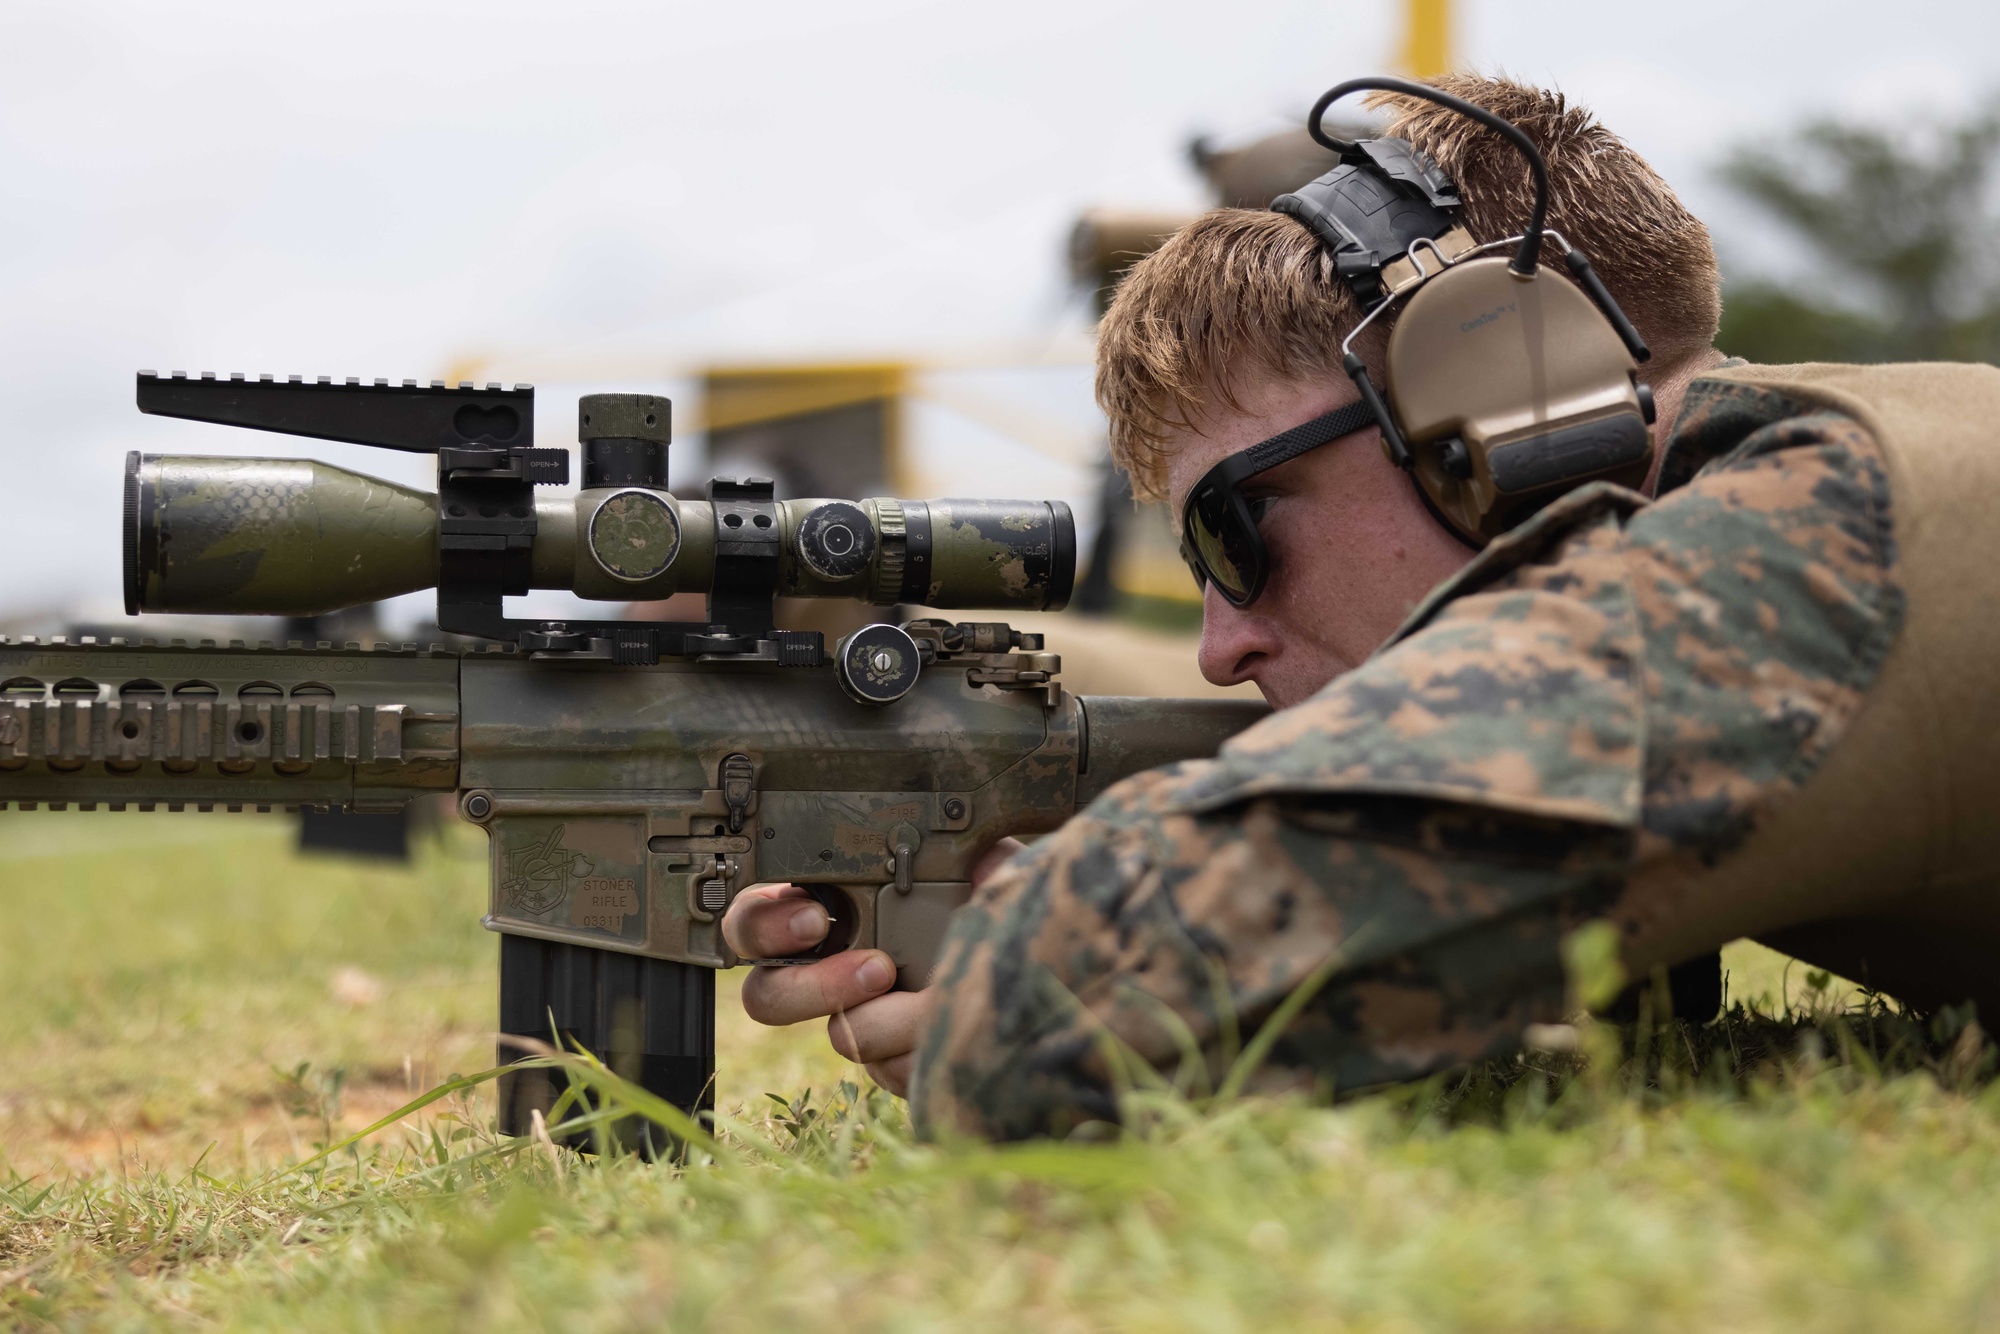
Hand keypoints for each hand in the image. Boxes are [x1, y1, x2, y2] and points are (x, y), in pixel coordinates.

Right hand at [723, 838, 1023, 1097]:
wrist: (1040, 972)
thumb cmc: (996, 907)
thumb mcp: (985, 865)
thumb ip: (968, 850)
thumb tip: (977, 855)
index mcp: (829, 908)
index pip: (756, 919)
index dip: (766, 923)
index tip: (816, 920)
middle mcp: (830, 969)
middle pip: (767, 995)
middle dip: (810, 987)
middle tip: (877, 969)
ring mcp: (859, 1020)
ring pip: (839, 1037)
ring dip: (885, 1021)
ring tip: (930, 1001)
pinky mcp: (894, 1061)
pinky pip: (889, 1070)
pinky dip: (924, 1050)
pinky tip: (951, 1028)